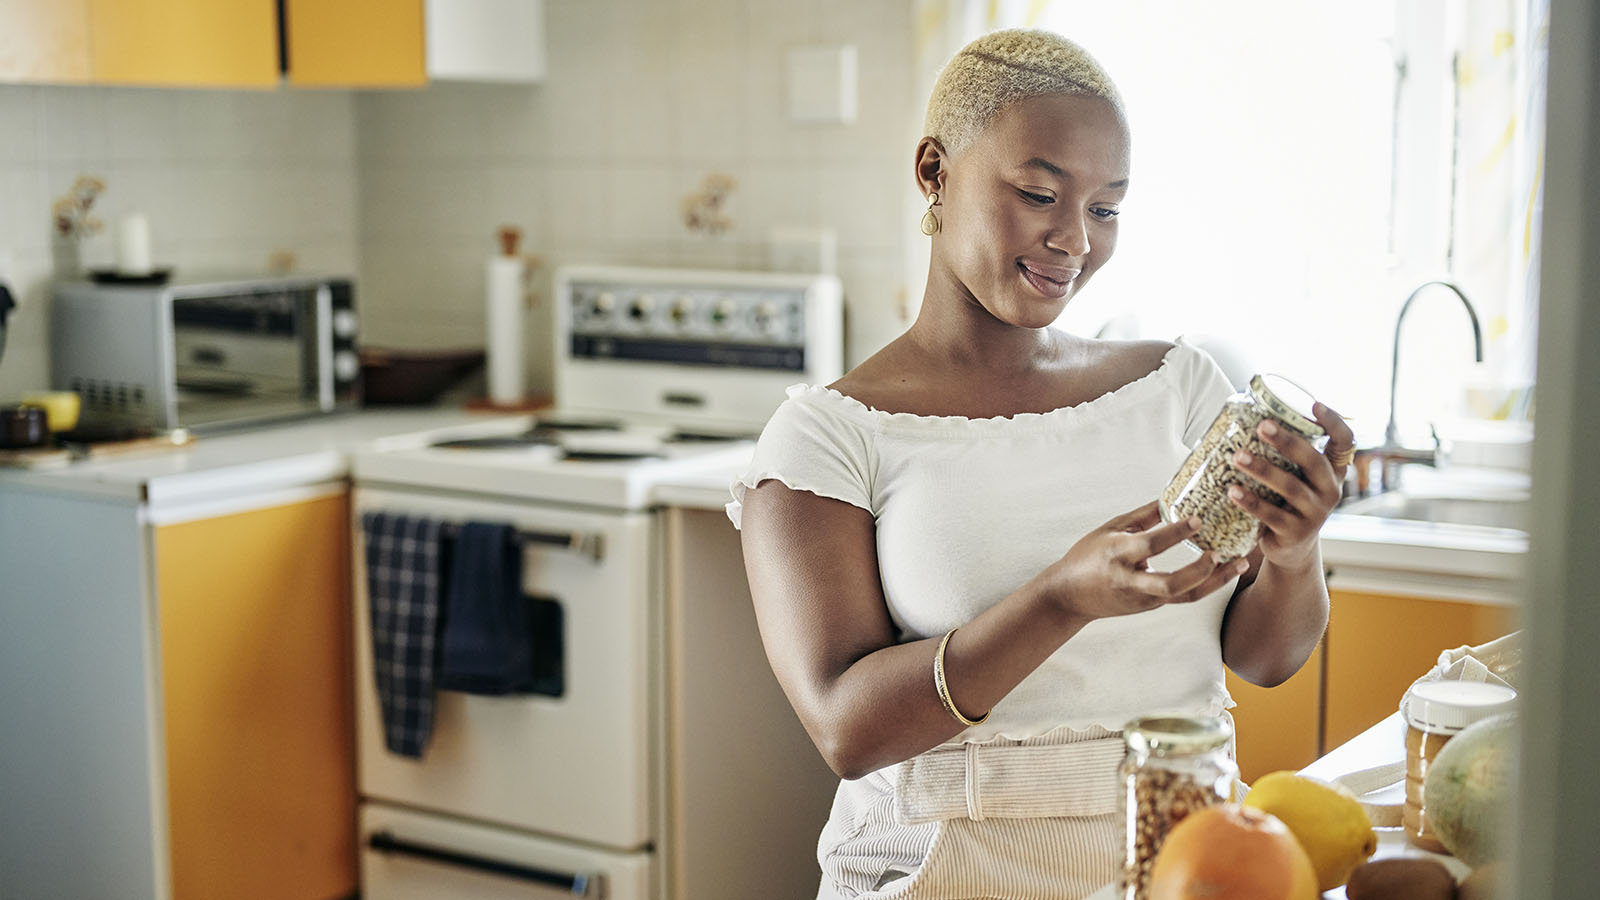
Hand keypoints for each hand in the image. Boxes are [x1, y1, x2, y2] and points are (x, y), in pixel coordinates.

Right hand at [1033, 501, 1248, 622]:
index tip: (1197, 519)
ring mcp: (1144, 597)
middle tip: (1219, 552)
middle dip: (1200, 571)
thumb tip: (1172, 496)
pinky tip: (1226, 570)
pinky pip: (1185, 598)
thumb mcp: (1110, 529)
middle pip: (1170, 583)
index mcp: (1117, 555)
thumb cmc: (1087, 557)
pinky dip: (1208, 584)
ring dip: (1216, 581)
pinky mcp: (1152, 605)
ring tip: (1240, 563)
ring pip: (1186, 595)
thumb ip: (1143, 516)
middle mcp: (1132, 580)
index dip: (1175, 533)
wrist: (1070, 596)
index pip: (1150, 545)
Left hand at [1227, 402, 1354, 570]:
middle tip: (1261, 426)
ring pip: (1291, 488)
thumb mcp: (1295, 476)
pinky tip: (1233, 491)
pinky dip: (1251, 502)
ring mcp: (1315, 513)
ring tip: (1237, 457)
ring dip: (1262, 470)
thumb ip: (1284, 454)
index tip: (1315, 404)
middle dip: (1287, 442)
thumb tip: (1242, 416)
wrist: (1291, 548)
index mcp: (1332, 471)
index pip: (1345, 441)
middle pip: (1313, 461)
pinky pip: (1272, 515)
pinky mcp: (1296, 533)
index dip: (1334, 422)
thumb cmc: (1287, 500)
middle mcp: (1330, 490)